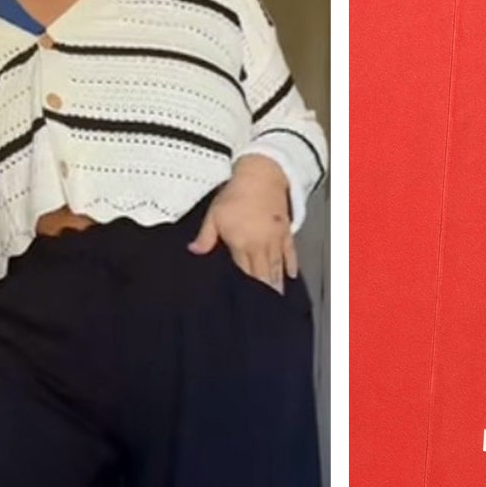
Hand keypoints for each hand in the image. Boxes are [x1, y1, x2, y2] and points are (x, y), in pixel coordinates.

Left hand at [190, 155, 295, 292]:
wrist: (261, 175)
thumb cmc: (235, 195)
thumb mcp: (214, 214)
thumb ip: (205, 236)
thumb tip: (193, 252)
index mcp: (242, 243)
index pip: (245, 271)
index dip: (247, 288)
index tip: (248, 304)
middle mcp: (261, 245)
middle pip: (264, 274)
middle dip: (265, 292)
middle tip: (266, 311)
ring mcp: (276, 239)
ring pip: (277, 267)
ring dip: (277, 283)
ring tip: (278, 299)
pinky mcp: (286, 232)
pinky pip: (290, 253)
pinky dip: (291, 266)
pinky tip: (290, 277)